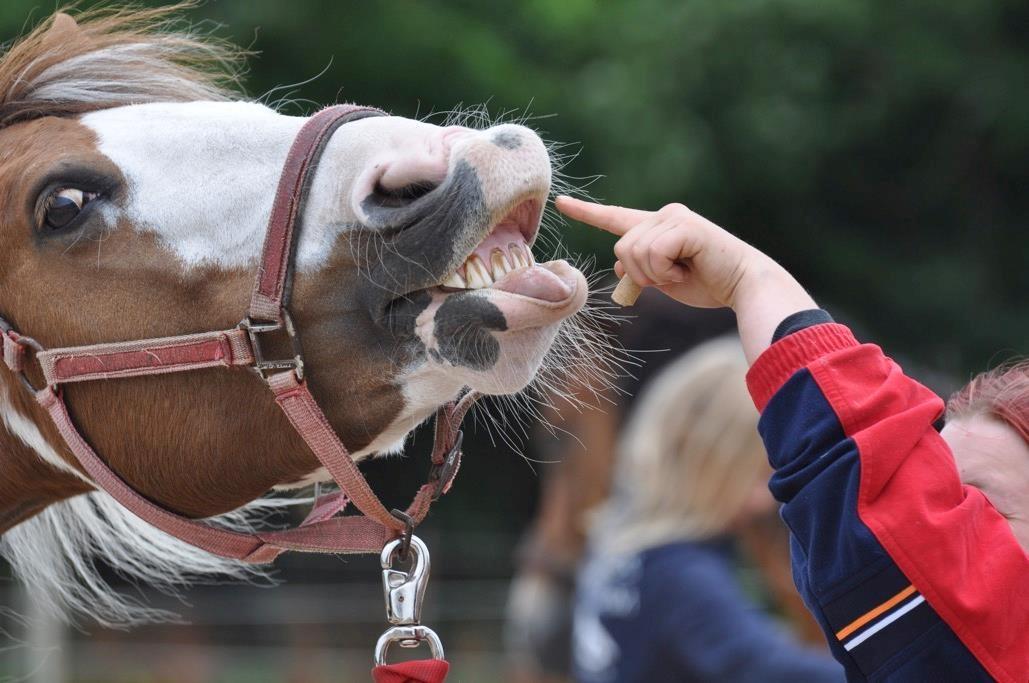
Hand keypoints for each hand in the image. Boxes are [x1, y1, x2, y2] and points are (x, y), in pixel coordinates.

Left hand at [556, 196, 756, 307]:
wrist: (742, 284)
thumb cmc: (707, 283)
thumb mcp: (664, 279)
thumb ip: (640, 270)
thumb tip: (618, 269)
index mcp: (656, 226)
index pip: (614, 218)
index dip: (587, 212)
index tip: (562, 203)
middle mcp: (663, 215)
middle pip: (621, 248)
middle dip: (640, 273)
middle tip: (671, 277)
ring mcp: (674, 217)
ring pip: (634, 252)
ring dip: (654, 274)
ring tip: (682, 272)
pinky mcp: (684, 225)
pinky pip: (652, 253)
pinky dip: (665, 271)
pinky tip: (687, 269)